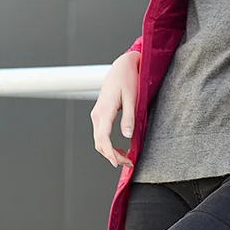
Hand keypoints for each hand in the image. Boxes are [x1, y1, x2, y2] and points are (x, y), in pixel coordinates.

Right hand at [89, 50, 140, 167]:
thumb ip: (129, 117)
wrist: (121, 66)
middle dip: (112, 156)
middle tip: (129, 162)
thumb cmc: (128, 79)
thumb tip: (127, 136)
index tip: (122, 162)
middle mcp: (97, 114)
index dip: (111, 154)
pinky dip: (108, 145)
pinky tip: (119, 148)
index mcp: (104, 111)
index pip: (103, 139)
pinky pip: (100, 134)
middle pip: (99, 143)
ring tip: (125, 158)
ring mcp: (97, 115)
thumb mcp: (132, 98)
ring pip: (99, 140)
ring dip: (110, 152)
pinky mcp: (100, 114)